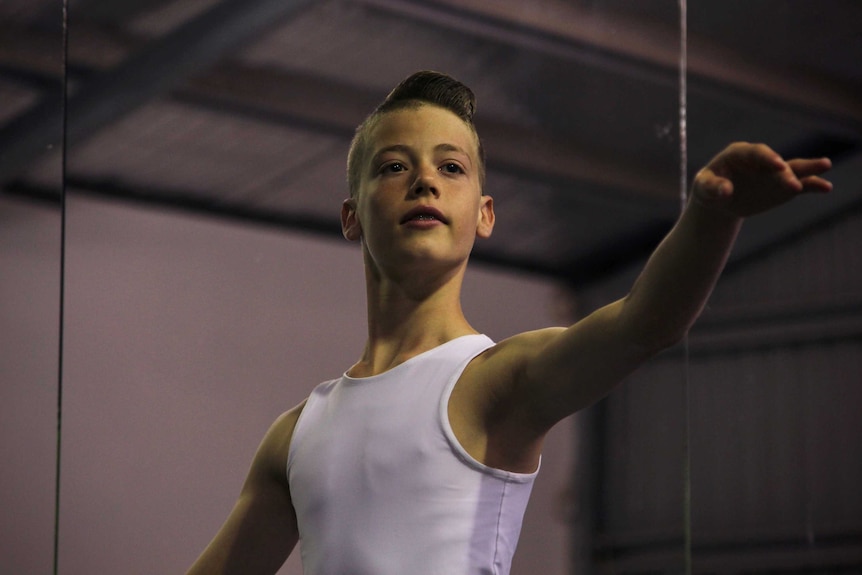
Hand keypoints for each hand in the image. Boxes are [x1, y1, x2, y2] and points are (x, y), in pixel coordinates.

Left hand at [691, 142, 832, 217]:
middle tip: (793, 185)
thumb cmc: (708, 189)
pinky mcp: (782, 185)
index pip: (755, 152)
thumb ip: (711, 187)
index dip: (767, 158)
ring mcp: (773, 172)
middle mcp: (760, 160)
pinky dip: (812, 185)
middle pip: (775, 163)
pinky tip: (825, 187)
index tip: (778, 166)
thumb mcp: (702, 188)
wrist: (719, 201)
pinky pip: (799, 184)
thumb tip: (725, 190)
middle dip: (784, 172)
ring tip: (825, 165)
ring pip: (792, 168)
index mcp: (739, 153)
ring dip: (809, 168)